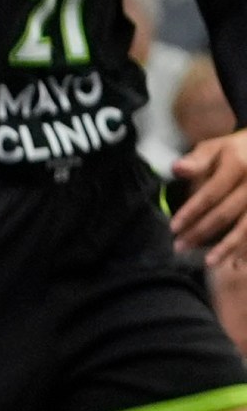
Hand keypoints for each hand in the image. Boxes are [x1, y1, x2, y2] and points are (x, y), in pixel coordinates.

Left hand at [174, 129, 246, 264]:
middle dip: (202, 232)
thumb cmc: (235, 150)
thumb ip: (197, 160)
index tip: (173, 228)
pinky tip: (237, 263)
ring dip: (228, 248)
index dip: (191, 212)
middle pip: (226, 213)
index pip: (210, 194)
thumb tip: (176, 169)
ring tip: (209, 263)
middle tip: (180, 248)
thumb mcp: (216, 147)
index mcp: (237, 165)